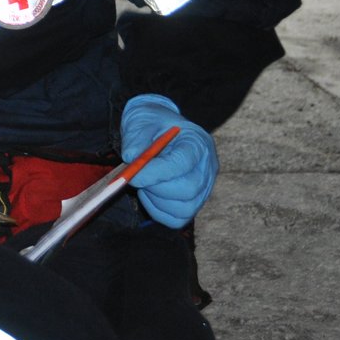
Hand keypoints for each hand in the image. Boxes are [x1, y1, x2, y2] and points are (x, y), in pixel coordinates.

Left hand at [121, 93, 216, 227]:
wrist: (158, 128)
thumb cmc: (151, 123)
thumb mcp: (141, 121)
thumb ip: (136, 137)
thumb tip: (131, 157)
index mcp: (198, 142)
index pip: (182, 164)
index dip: (156, 172)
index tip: (133, 175)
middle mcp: (207, 167)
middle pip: (188, 190)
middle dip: (156, 188)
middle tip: (136, 178)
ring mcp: (204, 188)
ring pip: (184, 209)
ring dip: (156, 200)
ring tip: (144, 183)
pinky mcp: (194, 202)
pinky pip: (178, 219)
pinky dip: (158, 211)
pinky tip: (149, 193)